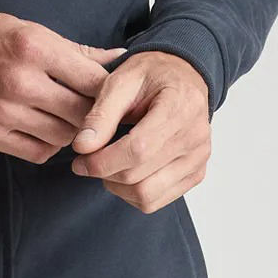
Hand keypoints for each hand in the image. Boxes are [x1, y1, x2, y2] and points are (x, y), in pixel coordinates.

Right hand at [0, 9, 124, 163]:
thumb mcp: (29, 31)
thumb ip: (73, 51)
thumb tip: (116, 59)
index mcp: (35, 48)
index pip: (93, 80)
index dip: (108, 92)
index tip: (110, 96)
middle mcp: (21, 82)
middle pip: (82, 113)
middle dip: (94, 116)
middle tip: (94, 115)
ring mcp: (4, 112)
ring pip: (62, 137)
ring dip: (71, 134)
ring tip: (67, 122)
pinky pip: (36, 153)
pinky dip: (48, 147)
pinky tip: (46, 134)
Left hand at [71, 52, 210, 212]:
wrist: (182, 77)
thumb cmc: (152, 76)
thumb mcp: (121, 81)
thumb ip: (100, 114)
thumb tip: (82, 147)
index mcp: (180, 108)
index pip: (138, 151)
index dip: (101, 162)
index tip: (79, 161)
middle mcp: (196, 137)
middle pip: (138, 178)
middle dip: (104, 174)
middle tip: (88, 161)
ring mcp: (198, 159)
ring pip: (145, 196)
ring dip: (117, 187)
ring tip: (108, 165)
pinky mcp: (195, 174)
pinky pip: (155, 201)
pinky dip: (131, 194)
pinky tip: (125, 171)